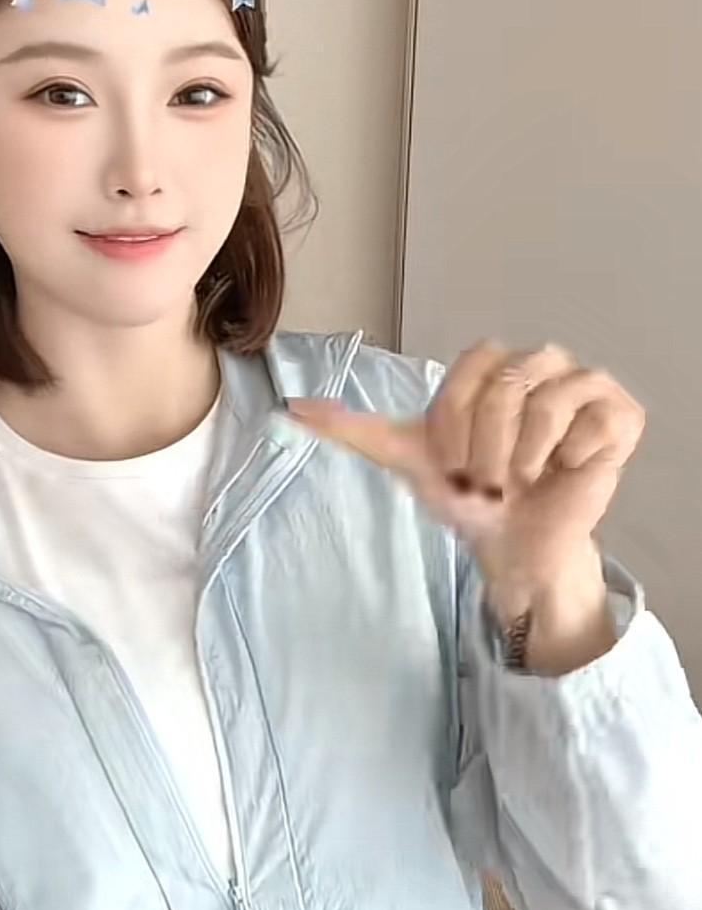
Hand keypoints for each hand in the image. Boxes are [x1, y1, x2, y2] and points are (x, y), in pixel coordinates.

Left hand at [289, 340, 644, 600]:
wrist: (515, 546)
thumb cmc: (470, 498)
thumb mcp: (407, 460)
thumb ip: (355, 430)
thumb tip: (290, 408)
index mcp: (494, 364)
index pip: (472, 372)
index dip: (458, 426)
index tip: (457, 464)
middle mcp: (541, 363)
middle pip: (506, 387)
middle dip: (487, 450)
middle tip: (491, 480)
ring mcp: (585, 385)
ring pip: (548, 406)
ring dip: (525, 459)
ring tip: (525, 480)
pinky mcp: (620, 415)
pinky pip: (593, 423)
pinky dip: (571, 459)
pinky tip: (566, 471)